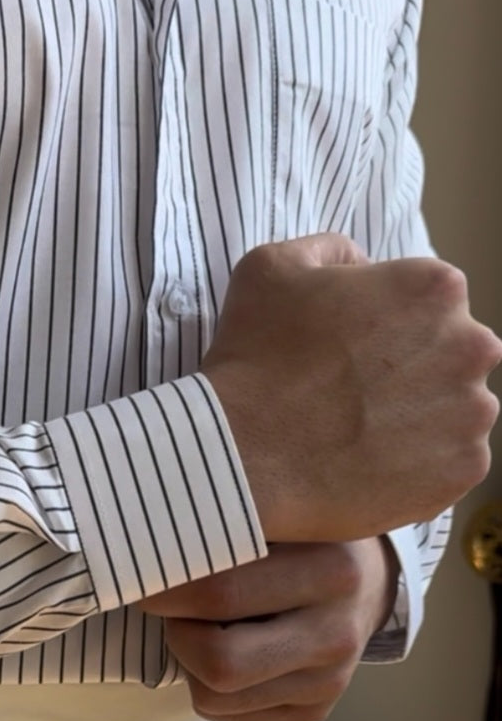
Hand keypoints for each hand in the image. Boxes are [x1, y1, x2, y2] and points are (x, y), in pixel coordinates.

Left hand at [143, 539, 398, 720]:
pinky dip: (206, 684)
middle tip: (171, 600)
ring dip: (187, 659)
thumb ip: (223, 517)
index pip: (219, 592)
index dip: (164, 586)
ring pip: (215, 695)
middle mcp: (337, 631)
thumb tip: (141, 529)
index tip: (143, 566)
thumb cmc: (300, 532)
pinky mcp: (316, 711)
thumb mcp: (278, 508)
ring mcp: (331, 679)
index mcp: (330, 568)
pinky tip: (224, 646)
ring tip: (202, 621)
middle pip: (218, 660)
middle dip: (176, 631)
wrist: (367, 576)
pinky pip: (226, 715)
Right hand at [200, 235, 501, 541]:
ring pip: (454, 407)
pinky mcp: (465, 470)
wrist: (248, 453)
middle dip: (413, 364)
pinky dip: (419, 463)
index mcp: (435, 288)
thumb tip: (359, 263)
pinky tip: (369, 459)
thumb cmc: (257, 355)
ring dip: (419, 413)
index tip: (351, 340)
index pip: (428, 296)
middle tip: (354, 387)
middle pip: (451, 350)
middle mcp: (471, 345)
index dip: (387, 316)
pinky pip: (450, 461)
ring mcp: (473, 412)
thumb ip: (332, 250)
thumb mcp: (273, 266)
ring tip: (360, 428)